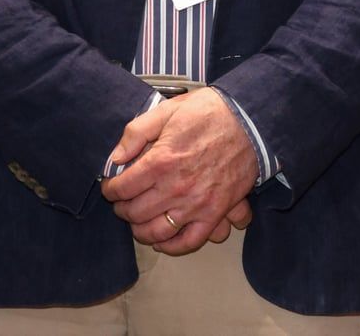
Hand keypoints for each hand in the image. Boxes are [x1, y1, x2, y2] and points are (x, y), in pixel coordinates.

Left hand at [99, 89, 257, 255]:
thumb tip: (114, 158)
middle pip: (135, 212)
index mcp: (160, 161)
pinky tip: (161, 242)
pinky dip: (171, 247)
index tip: (110, 186)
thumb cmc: (207, 114)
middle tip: (121, 203)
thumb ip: (136, 133)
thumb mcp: (166, 111)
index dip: (111, 189)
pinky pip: (188, 241)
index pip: (123, 187)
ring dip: (140, 231)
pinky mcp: (215, 214)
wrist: (249, 122)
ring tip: (136, 223)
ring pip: (156, 232)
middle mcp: (175, 188)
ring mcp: (196, 205)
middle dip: (122, 209)